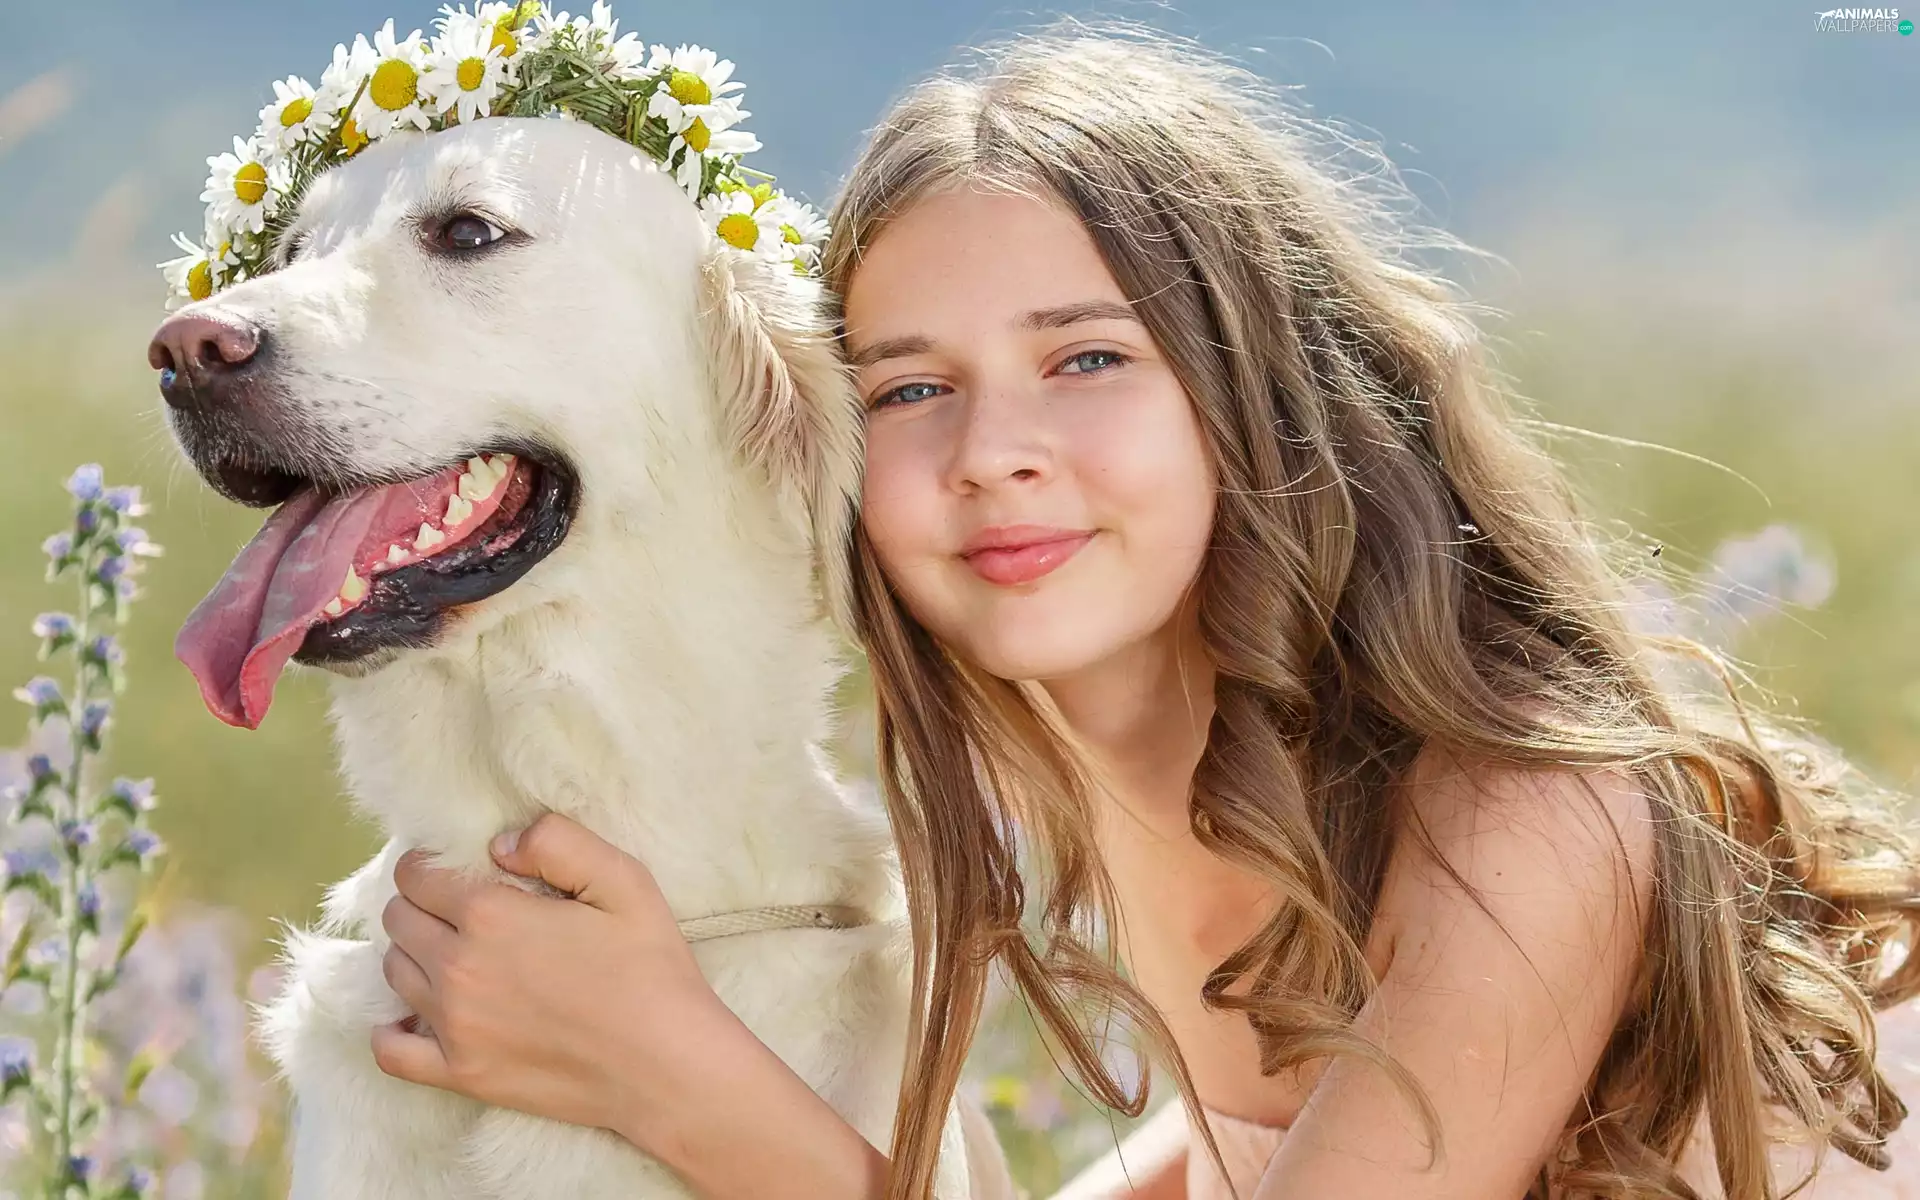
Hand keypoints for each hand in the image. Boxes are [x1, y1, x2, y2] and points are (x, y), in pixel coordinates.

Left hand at [373, 813, 891, 1196]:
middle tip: (459, 908)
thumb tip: (500, 843)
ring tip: (455, 953)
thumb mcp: (624, 881)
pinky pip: (390, 1049)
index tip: (456, 869)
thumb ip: (558, 842)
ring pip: (395, 971)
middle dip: (420, 904)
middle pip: (399, 919)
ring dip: (415, 954)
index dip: (431, 863)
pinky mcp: (460, 1073)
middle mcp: (458, 968)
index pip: (418, 875)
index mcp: (490, 914)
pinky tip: (421, 1015)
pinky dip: (394, 1028)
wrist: (666, 1067)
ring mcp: (453, 1025)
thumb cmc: (651, 969)